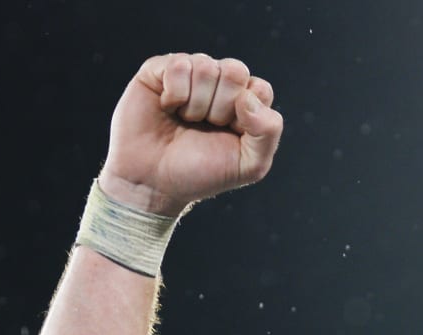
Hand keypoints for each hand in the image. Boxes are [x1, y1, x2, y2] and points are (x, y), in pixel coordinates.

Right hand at [100, 53, 283, 215]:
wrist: (154, 183)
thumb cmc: (200, 173)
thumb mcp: (248, 165)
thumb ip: (268, 133)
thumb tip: (248, 97)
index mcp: (245, 103)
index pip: (260, 89)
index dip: (246, 115)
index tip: (229, 135)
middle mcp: (219, 83)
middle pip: (235, 71)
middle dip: (221, 107)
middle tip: (205, 126)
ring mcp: (190, 73)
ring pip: (206, 67)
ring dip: (196, 104)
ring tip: (185, 120)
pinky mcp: (160, 68)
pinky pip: (179, 65)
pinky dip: (175, 94)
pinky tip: (167, 107)